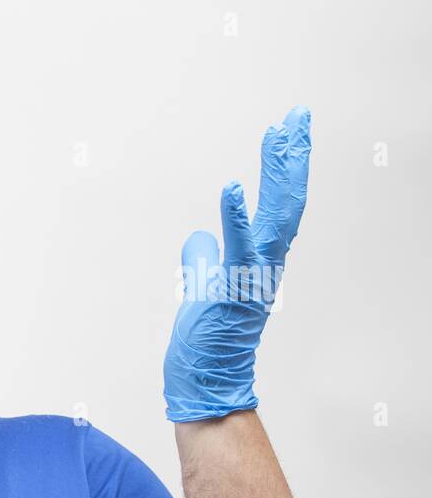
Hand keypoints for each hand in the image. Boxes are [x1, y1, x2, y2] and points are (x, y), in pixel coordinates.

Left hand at [163, 106, 311, 421]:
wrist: (205, 381)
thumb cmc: (205, 342)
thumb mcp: (203, 289)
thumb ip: (205, 261)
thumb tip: (199, 239)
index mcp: (259, 260)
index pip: (277, 205)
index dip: (283, 167)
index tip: (287, 131)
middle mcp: (264, 264)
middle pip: (286, 200)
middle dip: (292, 157)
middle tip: (298, 116)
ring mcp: (252, 276)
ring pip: (274, 217)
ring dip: (277, 175)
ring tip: (280, 135)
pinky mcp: (232, 289)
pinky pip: (237, 249)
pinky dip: (235, 218)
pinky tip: (232, 187)